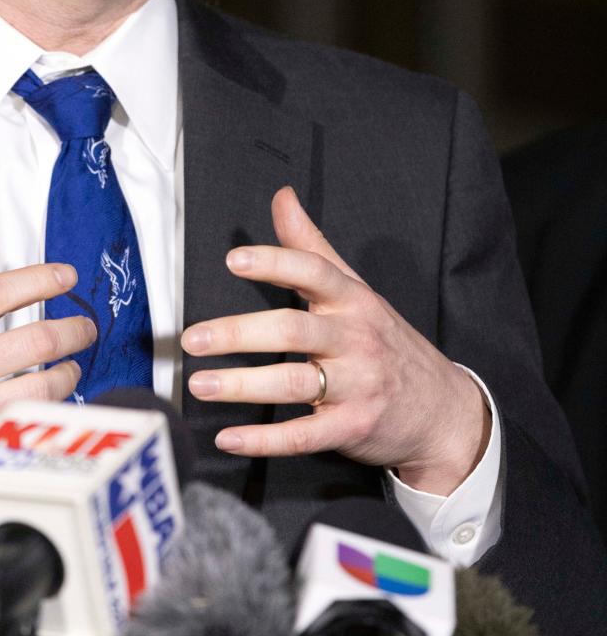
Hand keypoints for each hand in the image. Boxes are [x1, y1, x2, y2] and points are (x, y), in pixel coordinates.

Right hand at [0, 214, 92, 528]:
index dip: (41, 277)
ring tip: (72, 368)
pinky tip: (52, 409)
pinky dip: (46, 415)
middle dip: (73, 329)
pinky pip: (23, 426)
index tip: (66, 275)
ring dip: (68, 375)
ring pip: (41, 386)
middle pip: (35, 338)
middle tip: (84, 327)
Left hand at [182, 186, 489, 494]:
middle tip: (192, 339)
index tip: (234, 260)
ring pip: (293, 382)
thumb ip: (312, 246)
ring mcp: (357, 385)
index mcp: (353, 300)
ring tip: (200, 385)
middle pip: (293, 330)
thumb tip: (282, 196)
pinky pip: (304, 435)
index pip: (314, 272)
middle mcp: (356, 339)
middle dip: (239, 334)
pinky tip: (227, 437)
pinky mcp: (353, 427)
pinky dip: (264, 439)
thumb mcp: (357, 290)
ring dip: (242, 386)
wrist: (443, 411)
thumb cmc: (386, 342)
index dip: (275, 263)